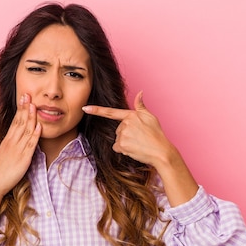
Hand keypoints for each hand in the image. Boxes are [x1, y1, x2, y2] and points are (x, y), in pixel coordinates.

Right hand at [0, 93, 41, 231]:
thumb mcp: (3, 154)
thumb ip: (10, 146)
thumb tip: (14, 139)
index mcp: (7, 141)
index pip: (15, 121)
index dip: (20, 109)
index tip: (23, 98)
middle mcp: (12, 142)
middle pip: (20, 122)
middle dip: (25, 108)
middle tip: (28, 94)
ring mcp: (18, 149)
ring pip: (26, 130)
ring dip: (30, 117)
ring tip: (35, 105)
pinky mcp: (23, 158)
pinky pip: (30, 144)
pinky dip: (35, 134)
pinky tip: (39, 125)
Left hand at [82, 91, 198, 205]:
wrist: (161, 152)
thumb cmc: (157, 135)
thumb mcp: (151, 117)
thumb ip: (141, 106)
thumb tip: (140, 92)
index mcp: (131, 115)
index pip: (111, 112)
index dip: (97, 110)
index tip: (85, 108)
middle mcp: (125, 124)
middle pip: (118, 130)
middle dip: (126, 134)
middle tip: (139, 138)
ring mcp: (123, 134)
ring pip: (118, 140)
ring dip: (126, 143)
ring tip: (138, 144)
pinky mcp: (122, 145)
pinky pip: (117, 148)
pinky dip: (124, 150)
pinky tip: (134, 150)